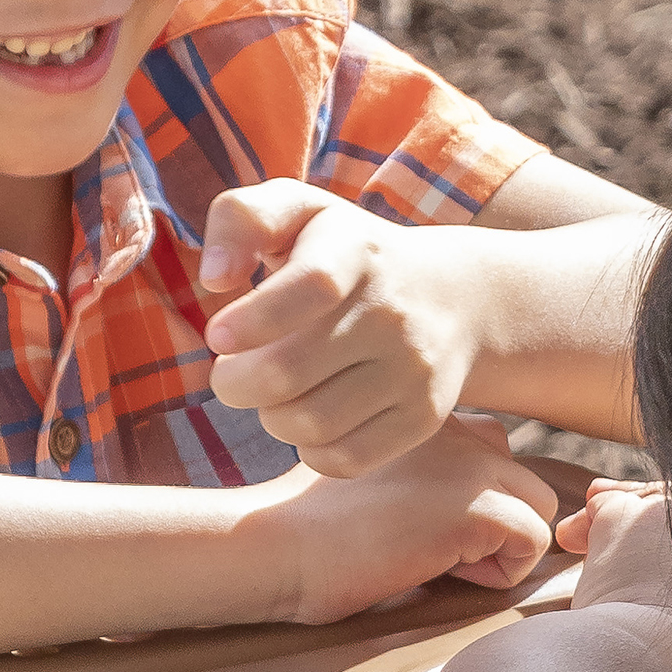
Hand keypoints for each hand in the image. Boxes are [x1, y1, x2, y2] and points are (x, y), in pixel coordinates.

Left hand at [200, 184, 482, 473]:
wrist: (455, 298)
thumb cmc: (344, 254)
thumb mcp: (298, 211)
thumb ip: (241, 218)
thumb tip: (216, 277)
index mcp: (357, 250)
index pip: (311, 285)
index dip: (254, 318)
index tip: (219, 336)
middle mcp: (393, 310)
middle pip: (286, 373)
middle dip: (235, 383)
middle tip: (233, 374)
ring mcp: (414, 368)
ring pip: (308, 424)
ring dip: (271, 417)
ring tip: (275, 394)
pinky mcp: (423, 416)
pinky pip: (344, 459)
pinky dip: (311, 449)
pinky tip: (311, 418)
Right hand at [249, 416, 559, 628]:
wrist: (274, 544)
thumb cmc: (300, 521)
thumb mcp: (357, 467)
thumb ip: (412, 466)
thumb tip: (450, 501)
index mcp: (423, 412)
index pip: (487, 448)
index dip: (467, 497)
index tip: (416, 522)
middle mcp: (456, 425)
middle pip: (520, 477)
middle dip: (493, 521)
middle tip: (430, 545)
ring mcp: (470, 463)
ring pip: (537, 507)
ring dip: (498, 545)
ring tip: (436, 557)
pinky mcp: (478, 506)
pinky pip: (532, 543)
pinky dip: (497, 573)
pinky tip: (438, 569)